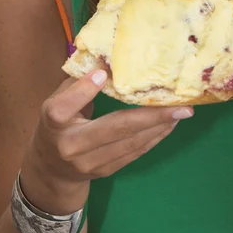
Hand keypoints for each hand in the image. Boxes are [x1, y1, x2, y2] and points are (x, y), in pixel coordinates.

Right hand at [20, 70, 192, 213]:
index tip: (104, 72)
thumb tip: (108, 61)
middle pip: (114, 128)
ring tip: (181, 112)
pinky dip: (154, 137)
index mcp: (55, 121)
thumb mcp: (57, 101)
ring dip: (159, 127)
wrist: (51, 170)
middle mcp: (72, 145)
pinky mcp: (105, 171)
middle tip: (180, 106)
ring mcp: (90, 162)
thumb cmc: (58, 124)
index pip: (66, 105)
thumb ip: (78, 84)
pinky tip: (169, 124)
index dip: (85, 89)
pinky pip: (134, 153)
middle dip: (151, 116)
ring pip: (130, 143)